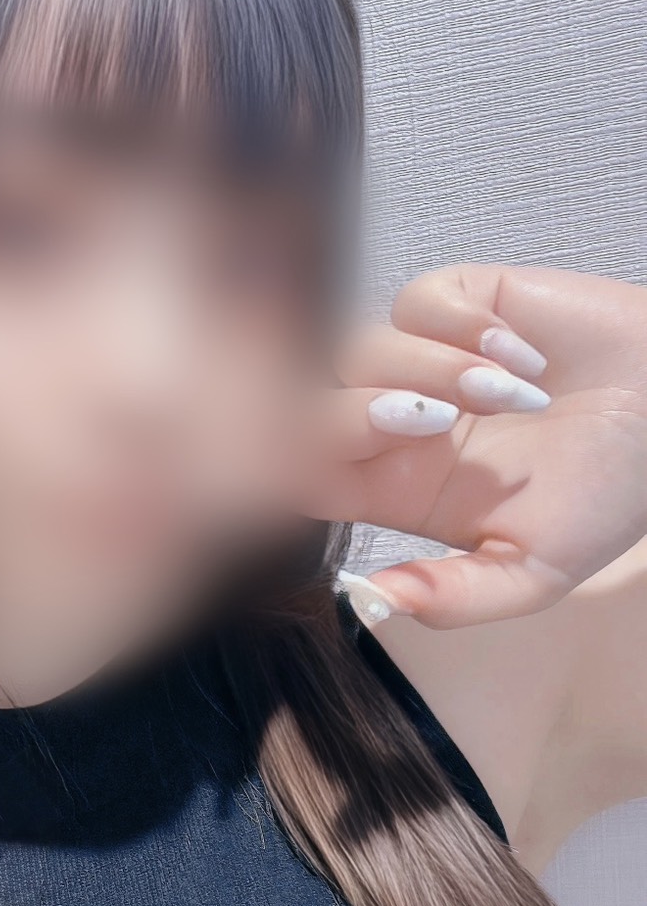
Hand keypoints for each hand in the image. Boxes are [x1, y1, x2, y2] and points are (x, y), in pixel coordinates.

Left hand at [306, 265, 646, 626]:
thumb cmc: (606, 495)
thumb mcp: (535, 572)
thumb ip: (457, 598)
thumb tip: (376, 602)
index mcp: (391, 490)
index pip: (298, 476)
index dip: (302, 471)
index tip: (363, 475)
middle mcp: (390, 424)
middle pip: (305, 409)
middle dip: (352, 415)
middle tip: (435, 423)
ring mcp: (417, 360)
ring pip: (358, 351)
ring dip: (433, 372)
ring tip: (517, 395)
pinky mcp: (457, 303)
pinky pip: (416, 303)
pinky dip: (466, 329)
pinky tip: (526, 356)